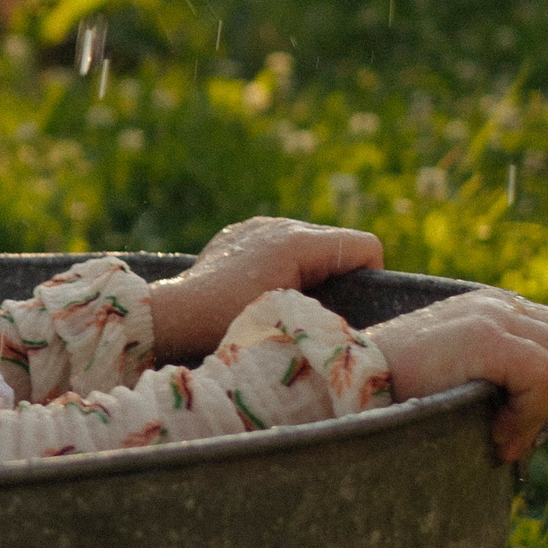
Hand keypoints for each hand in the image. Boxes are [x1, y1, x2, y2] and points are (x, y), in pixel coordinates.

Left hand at [149, 217, 383, 362]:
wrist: (176, 314)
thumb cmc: (233, 323)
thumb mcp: (294, 319)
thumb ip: (334, 313)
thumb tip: (362, 317)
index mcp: (298, 241)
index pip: (365, 247)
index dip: (371, 279)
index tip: (350, 307)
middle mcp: (280, 224)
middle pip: (340, 244)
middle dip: (341, 276)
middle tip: (318, 309)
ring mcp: (258, 225)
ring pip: (311, 243)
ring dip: (312, 270)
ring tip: (288, 300)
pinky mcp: (240, 232)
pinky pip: (281, 243)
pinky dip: (284, 264)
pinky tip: (262, 287)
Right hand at [368, 290, 547, 462]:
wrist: (352, 385)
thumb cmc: (400, 388)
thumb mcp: (462, 371)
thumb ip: (503, 371)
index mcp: (491, 305)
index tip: (516, 417)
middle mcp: (495, 302)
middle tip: (515, 424)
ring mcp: (490, 316)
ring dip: (542, 406)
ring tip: (504, 428)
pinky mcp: (484, 337)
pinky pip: (544, 376)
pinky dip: (529, 413)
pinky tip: (496, 431)